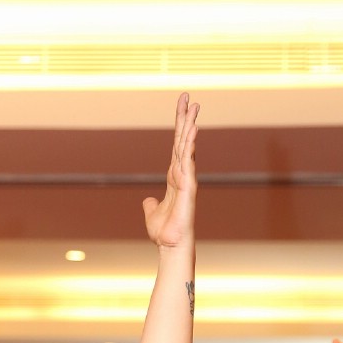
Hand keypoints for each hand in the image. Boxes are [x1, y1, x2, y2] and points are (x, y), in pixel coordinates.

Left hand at [142, 93, 198, 249]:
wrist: (170, 244)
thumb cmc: (164, 232)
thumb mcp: (151, 213)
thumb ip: (150, 205)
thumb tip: (147, 201)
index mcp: (174, 176)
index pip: (176, 145)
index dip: (179, 126)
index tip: (182, 107)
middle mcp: (182, 173)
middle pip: (183, 140)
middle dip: (186, 118)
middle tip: (189, 97)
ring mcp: (186, 178)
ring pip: (187, 146)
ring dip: (190, 125)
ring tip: (194, 106)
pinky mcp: (188, 186)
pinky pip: (188, 160)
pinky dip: (190, 144)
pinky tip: (192, 129)